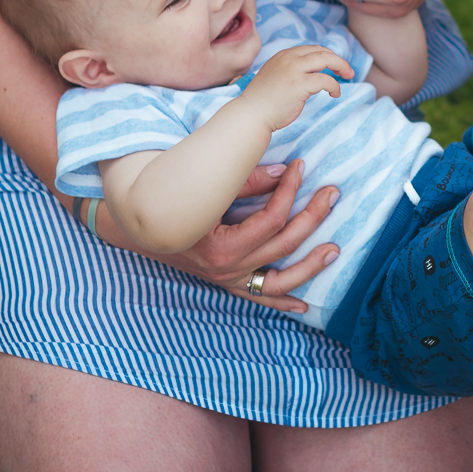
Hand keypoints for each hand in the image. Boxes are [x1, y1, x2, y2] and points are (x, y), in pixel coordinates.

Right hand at [155, 160, 339, 313]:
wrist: (138, 227)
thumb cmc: (173, 201)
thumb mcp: (206, 188)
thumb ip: (246, 181)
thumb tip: (285, 171)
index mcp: (220, 245)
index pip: (270, 219)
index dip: (290, 191)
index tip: (301, 166)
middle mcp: (226, 268)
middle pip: (282, 246)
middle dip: (311, 218)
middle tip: (331, 194)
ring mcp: (227, 280)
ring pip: (278, 281)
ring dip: (309, 266)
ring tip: (334, 250)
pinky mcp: (226, 284)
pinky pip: (258, 298)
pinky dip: (281, 301)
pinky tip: (302, 305)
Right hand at [237, 45, 352, 130]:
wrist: (251, 114)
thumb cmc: (264, 101)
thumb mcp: (277, 76)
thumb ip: (292, 70)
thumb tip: (313, 73)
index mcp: (284, 55)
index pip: (312, 49)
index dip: (327, 56)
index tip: (335, 66)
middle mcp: (289, 59)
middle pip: (322, 51)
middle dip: (338, 60)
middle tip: (348, 71)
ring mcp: (293, 70)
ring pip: (326, 59)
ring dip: (341, 67)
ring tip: (347, 77)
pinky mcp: (299, 84)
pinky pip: (325, 80)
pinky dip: (334, 86)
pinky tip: (334, 94)